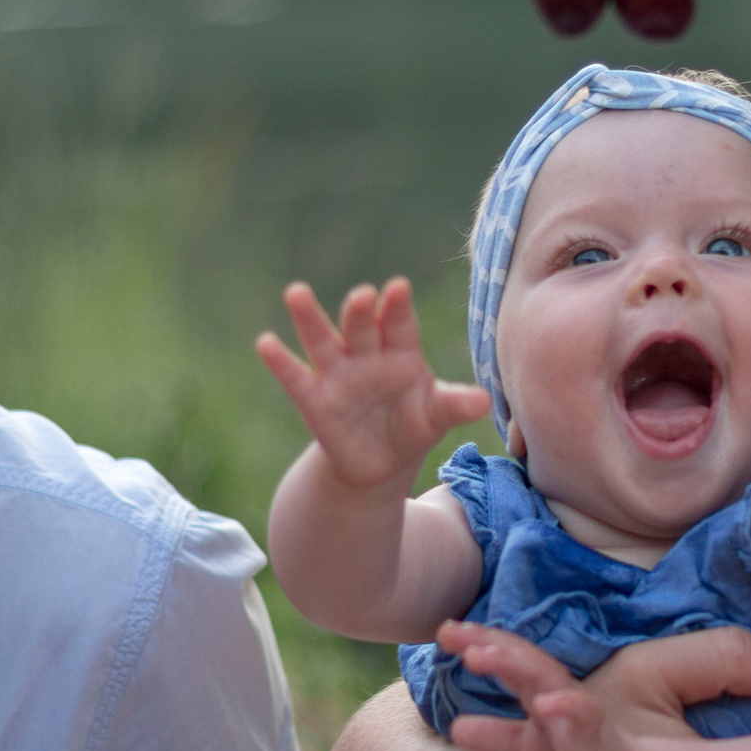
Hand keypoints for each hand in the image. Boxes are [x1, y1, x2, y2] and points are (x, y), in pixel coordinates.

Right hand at [257, 278, 490, 494]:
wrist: (381, 463)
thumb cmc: (413, 426)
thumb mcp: (436, 417)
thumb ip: (455, 405)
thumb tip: (485, 403)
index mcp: (401, 351)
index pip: (400, 324)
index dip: (398, 307)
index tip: (398, 288)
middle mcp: (367, 354)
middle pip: (363, 327)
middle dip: (361, 311)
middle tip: (362, 295)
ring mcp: (338, 374)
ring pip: (323, 340)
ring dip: (310, 318)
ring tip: (296, 292)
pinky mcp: (314, 399)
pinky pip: (295, 378)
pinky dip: (280, 361)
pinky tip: (265, 343)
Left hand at [440, 619, 643, 750]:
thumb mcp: (525, 748)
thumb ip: (493, 735)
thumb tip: (454, 727)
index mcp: (539, 691)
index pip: (508, 658)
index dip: (479, 641)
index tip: (445, 631)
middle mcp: (557, 692)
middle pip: (522, 658)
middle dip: (488, 642)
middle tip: (450, 632)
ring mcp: (577, 712)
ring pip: (546, 679)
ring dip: (513, 663)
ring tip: (479, 655)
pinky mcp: (594, 737)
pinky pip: (582, 716)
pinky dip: (564, 706)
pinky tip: (542, 703)